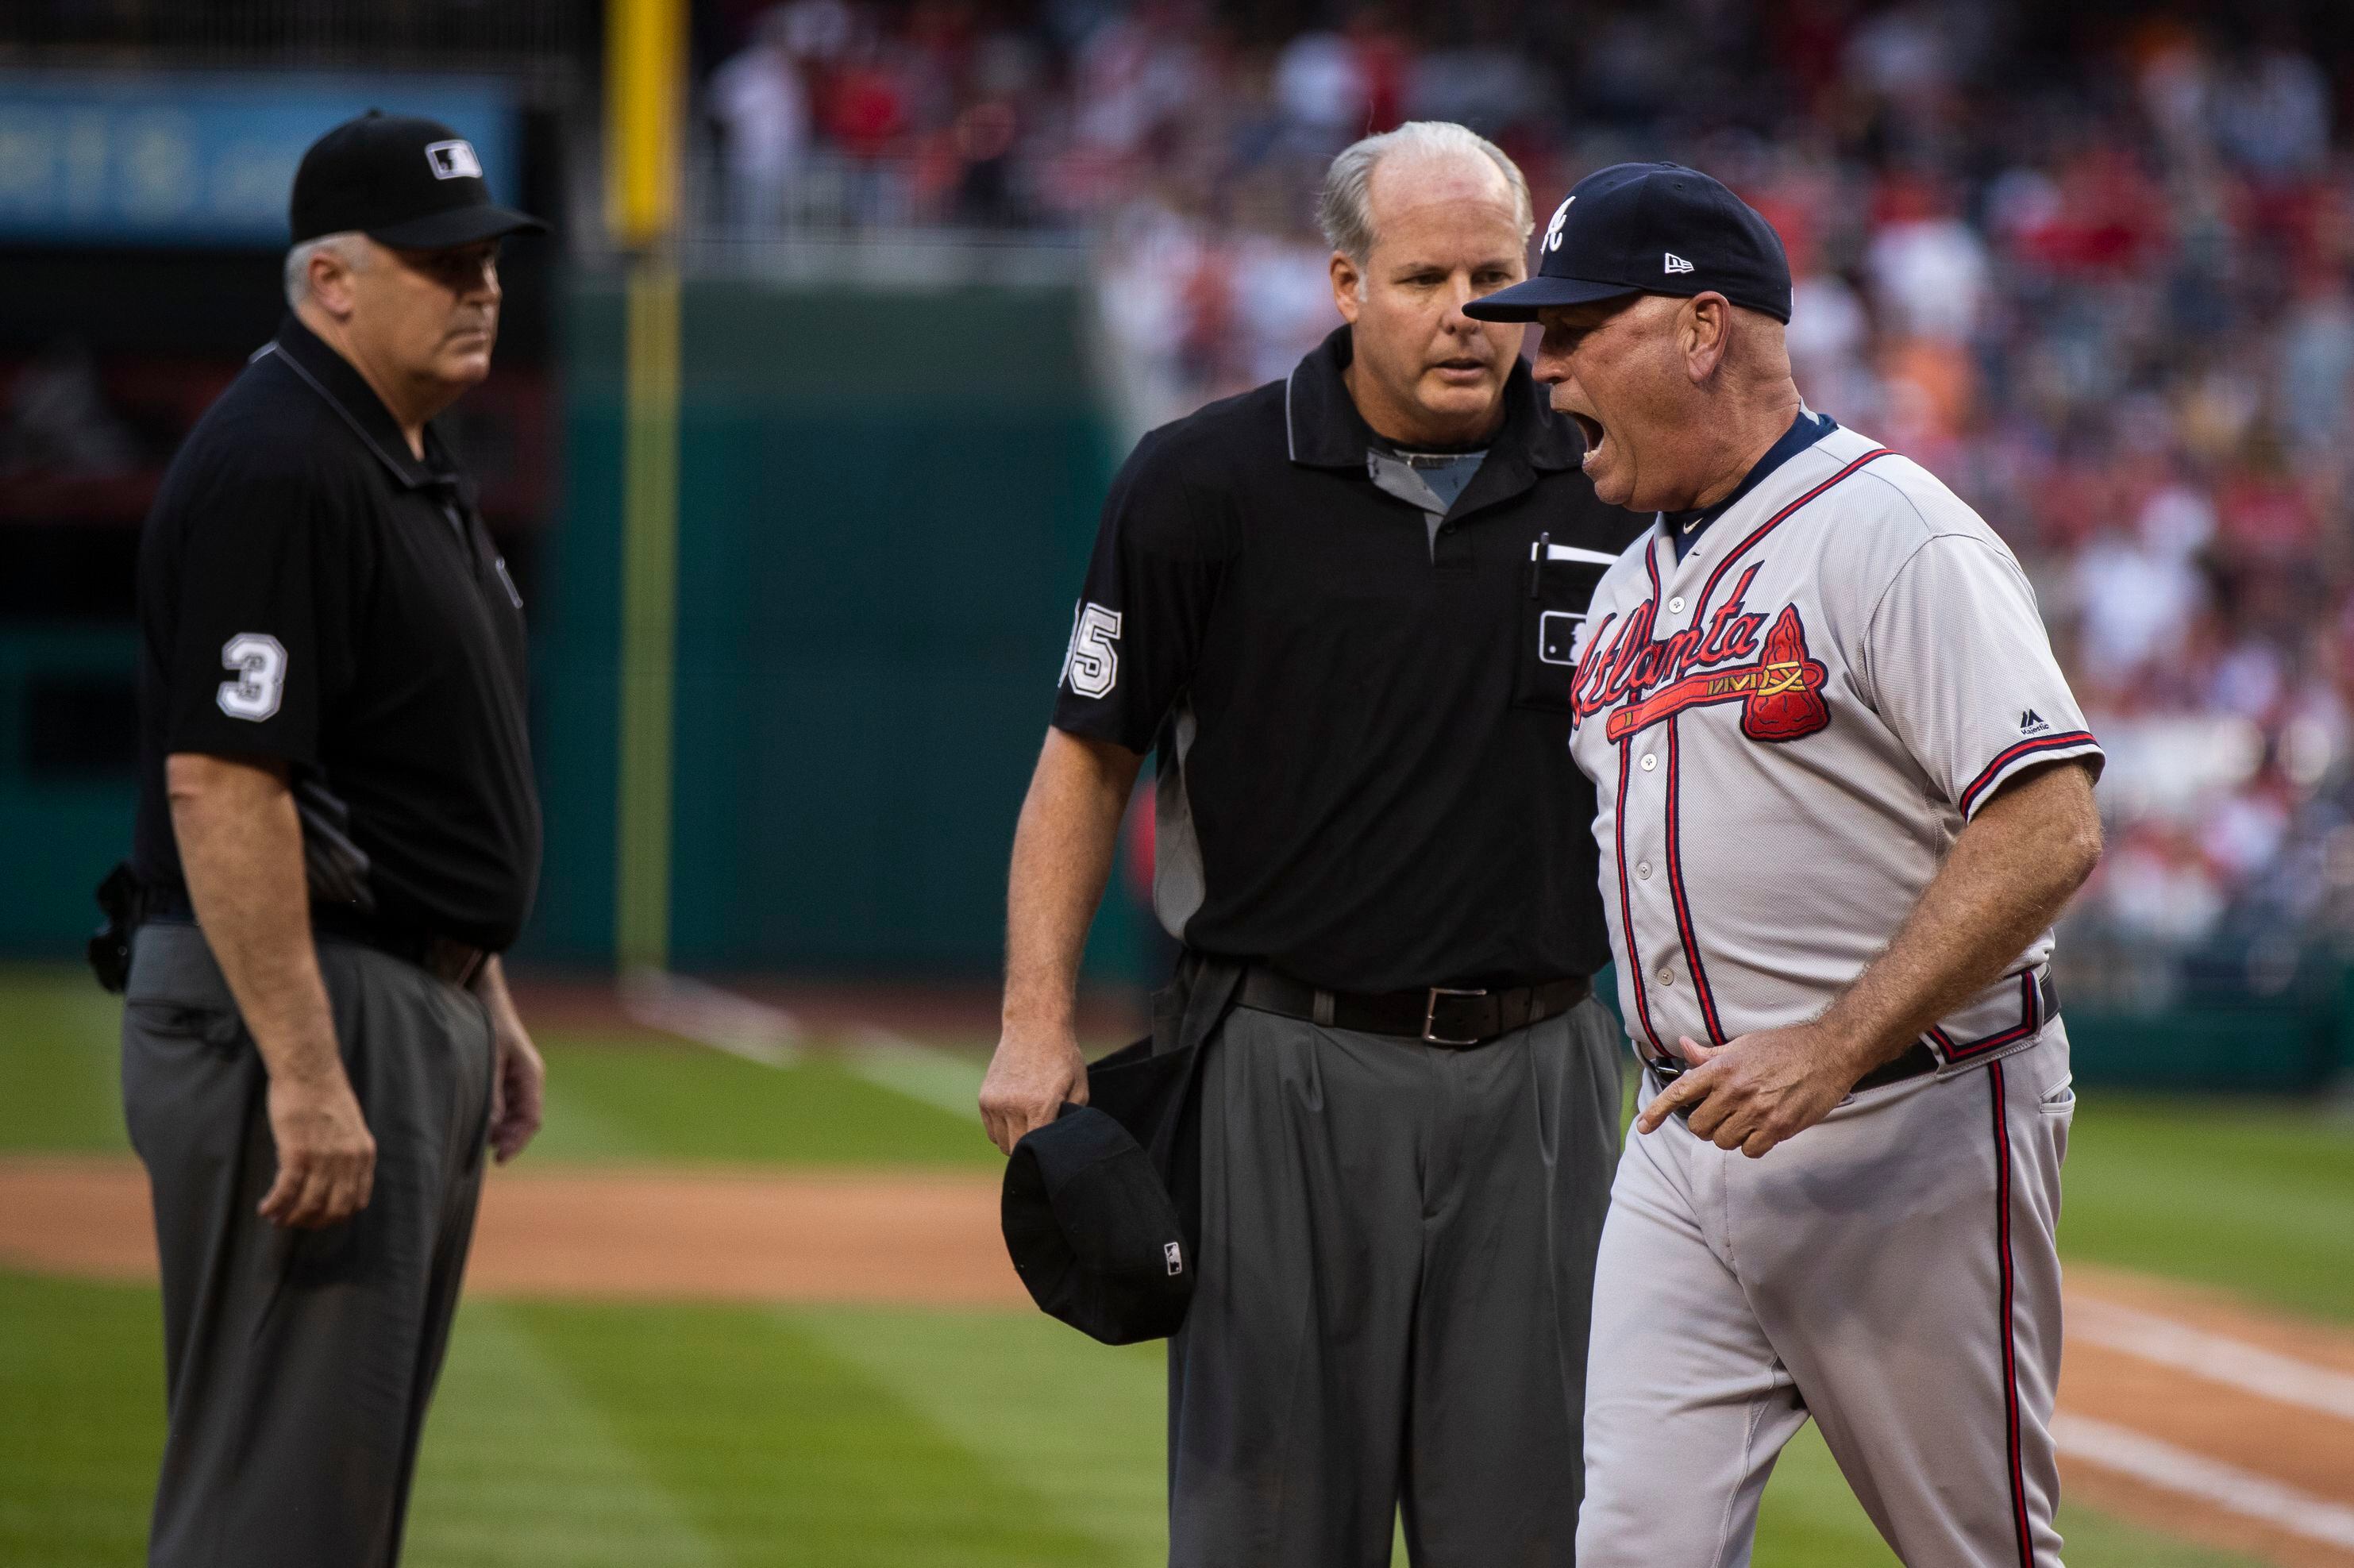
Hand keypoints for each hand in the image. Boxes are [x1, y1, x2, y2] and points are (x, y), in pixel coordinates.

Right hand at [260, 1070, 375, 1226]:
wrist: (310, 1071)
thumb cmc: (326, 1096)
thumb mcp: (351, 1127)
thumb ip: (348, 1153)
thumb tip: (336, 1179)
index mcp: (364, 1154)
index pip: (357, 1201)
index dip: (335, 1216)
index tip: (318, 1218)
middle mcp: (348, 1160)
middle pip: (333, 1210)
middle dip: (312, 1223)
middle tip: (294, 1222)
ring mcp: (324, 1157)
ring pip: (308, 1205)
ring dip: (290, 1218)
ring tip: (275, 1218)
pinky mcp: (298, 1152)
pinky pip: (286, 1191)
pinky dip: (274, 1205)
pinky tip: (265, 1208)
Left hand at [487, 1016, 545, 1163]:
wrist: (485, 997)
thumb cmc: (489, 1024)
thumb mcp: (489, 1059)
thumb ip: (493, 1093)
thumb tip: (494, 1127)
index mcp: (531, 1075)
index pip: (531, 1118)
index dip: (517, 1141)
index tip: (500, 1158)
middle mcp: (528, 1081)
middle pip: (524, 1121)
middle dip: (509, 1139)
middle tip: (487, 1154)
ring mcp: (517, 1080)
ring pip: (514, 1115)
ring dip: (501, 1131)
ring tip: (480, 1141)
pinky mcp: (505, 1078)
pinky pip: (505, 1106)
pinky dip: (495, 1119)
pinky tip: (480, 1124)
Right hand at [979, 1025, 1088, 1155]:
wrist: (1034, 1027)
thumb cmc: (1062, 1058)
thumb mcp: (1080, 1087)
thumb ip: (1072, 1119)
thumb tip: (1063, 1144)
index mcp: (1040, 1105)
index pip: (1036, 1148)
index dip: (1045, 1153)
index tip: (1052, 1151)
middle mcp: (1013, 1105)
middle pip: (1016, 1150)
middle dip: (1030, 1149)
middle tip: (1042, 1140)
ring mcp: (995, 1102)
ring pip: (1001, 1143)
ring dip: (1014, 1140)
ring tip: (1029, 1126)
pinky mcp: (984, 1098)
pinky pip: (991, 1131)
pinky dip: (1002, 1131)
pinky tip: (1017, 1118)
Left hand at [1634, 1023, 1866, 1157]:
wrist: (1830, 1051)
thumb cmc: (1786, 1045)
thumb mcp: (1744, 1044)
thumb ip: (1712, 1056)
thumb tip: (1685, 1048)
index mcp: (1722, 1067)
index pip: (1679, 1092)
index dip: (1657, 1111)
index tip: (1643, 1126)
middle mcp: (1734, 1090)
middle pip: (1699, 1126)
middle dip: (1707, 1125)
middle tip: (1723, 1115)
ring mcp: (1756, 1110)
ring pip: (1723, 1142)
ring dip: (1730, 1136)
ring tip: (1747, 1119)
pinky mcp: (1778, 1127)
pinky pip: (1749, 1151)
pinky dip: (1752, 1145)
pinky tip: (1763, 1129)